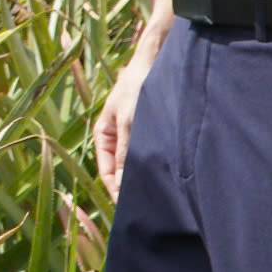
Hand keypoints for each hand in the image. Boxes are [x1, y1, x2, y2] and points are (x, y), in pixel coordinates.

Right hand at [93, 53, 155, 194]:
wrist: (156, 62)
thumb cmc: (137, 88)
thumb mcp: (129, 121)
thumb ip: (126, 153)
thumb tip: (121, 186)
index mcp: (103, 136)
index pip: (106, 173)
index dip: (116, 192)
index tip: (130, 208)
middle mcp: (118, 139)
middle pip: (121, 171)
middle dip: (131, 187)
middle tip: (148, 206)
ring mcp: (135, 136)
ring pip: (137, 164)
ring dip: (145, 176)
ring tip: (159, 194)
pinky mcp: (151, 133)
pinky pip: (150, 154)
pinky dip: (156, 165)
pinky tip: (168, 175)